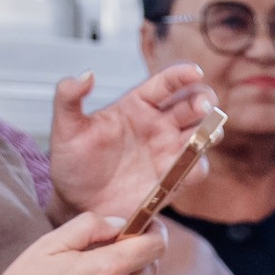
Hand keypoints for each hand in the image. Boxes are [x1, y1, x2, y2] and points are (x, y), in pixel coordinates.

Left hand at [49, 61, 220, 221]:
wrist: (77, 203)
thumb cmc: (72, 164)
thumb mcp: (64, 128)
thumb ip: (69, 97)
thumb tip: (84, 74)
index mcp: (137, 105)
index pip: (165, 84)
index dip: (181, 75)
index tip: (194, 72)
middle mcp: (158, 126)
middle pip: (192, 106)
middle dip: (204, 102)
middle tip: (205, 106)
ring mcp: (167, 153)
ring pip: (201, 136)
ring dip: (210, 132)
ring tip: (206, 135)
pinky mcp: (171, 181)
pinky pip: (194, 171)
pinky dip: (198, 167)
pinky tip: (191, 167)